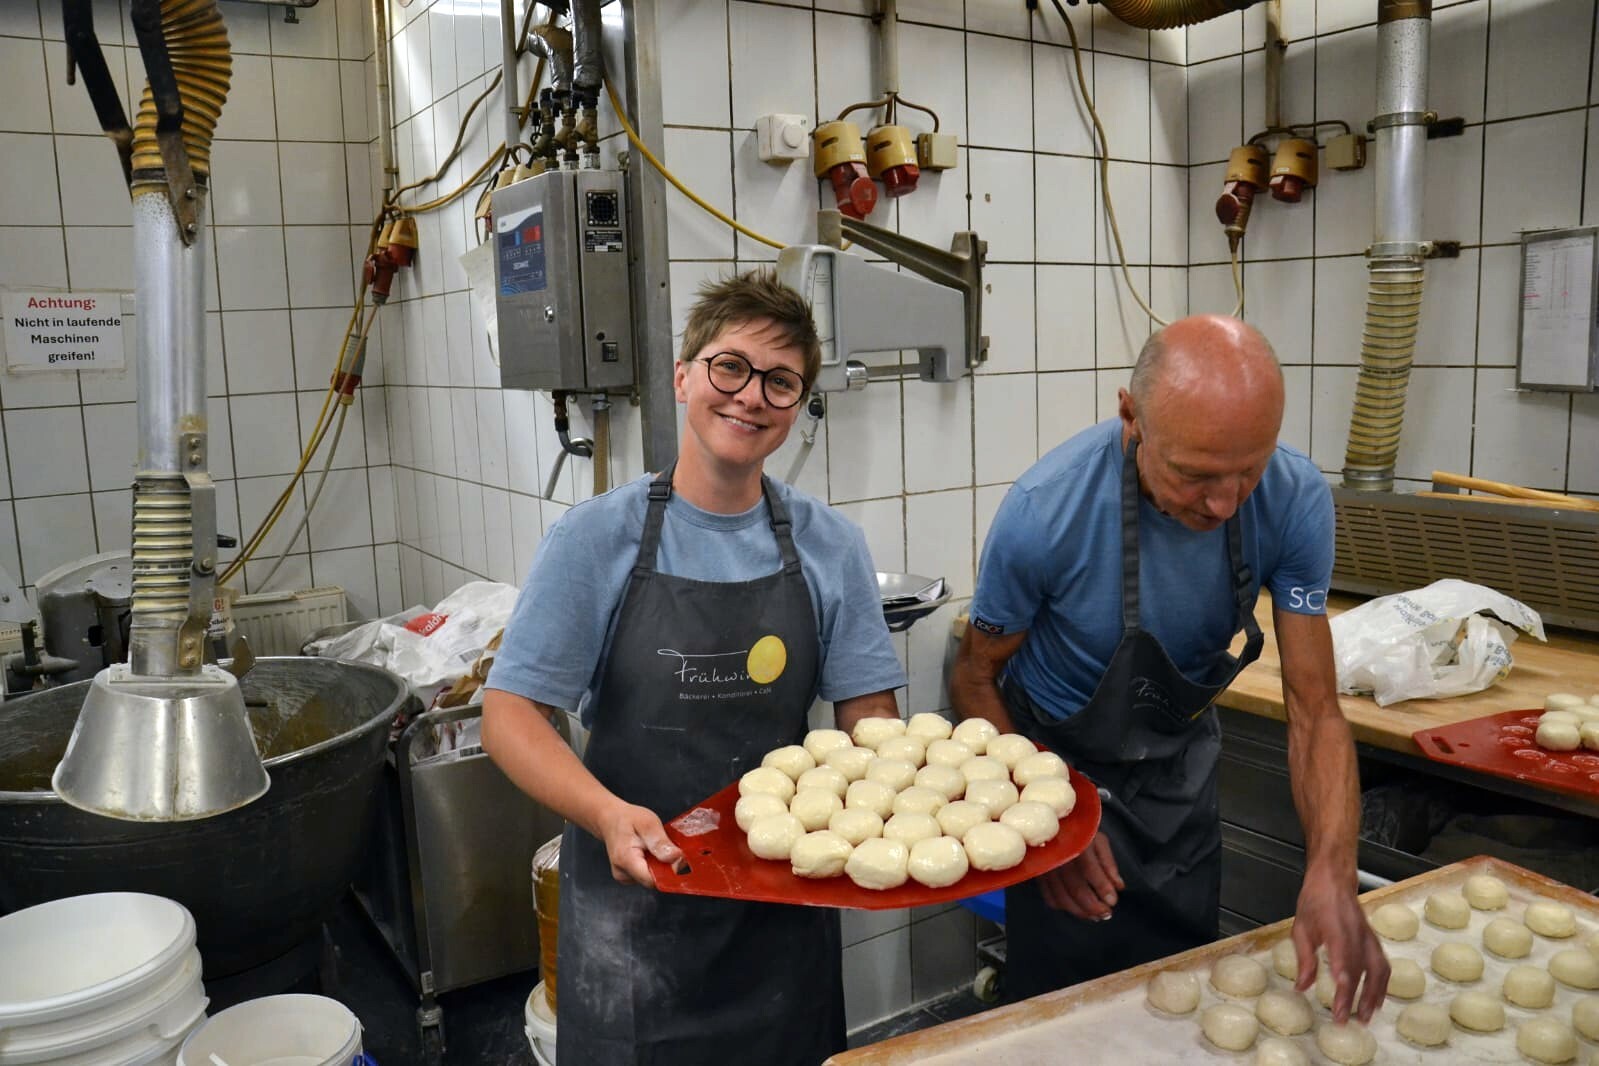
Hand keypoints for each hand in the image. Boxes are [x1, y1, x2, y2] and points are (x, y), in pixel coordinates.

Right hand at [596, 802, 682, 886]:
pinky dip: (652, 865)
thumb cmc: (627, 819)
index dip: (669, 872)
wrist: (610, 819)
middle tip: (665, 847)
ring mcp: (624, 876)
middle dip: (664, 867)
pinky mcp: (627, 876)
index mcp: (626, 860)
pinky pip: (646, 875)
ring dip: (659, 865)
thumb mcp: (648, 823)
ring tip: (655, 848)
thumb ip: (661, 843)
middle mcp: (623, 873)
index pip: (653, 881)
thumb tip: (677, 860)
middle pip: (653, 881)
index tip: (678, 859)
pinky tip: (650, 853)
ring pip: (651, 879)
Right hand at [1036, 832, 1123, 919]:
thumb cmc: (1080, 831)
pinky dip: (1064, 907)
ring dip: (1081, 912)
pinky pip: (1049, 898)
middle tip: (1107, 914)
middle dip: (1094, 906)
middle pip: (1076, 888)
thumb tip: (1119, 887)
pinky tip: (1076, 909)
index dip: (1102, 888)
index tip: (1113, 901)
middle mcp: (1059, 857)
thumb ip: (1109, 863)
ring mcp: (1047, 867)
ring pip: (1062, 898)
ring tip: (1095, 916)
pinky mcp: (1039, 875)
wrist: (1052, 823)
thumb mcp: (1099, 840)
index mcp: (1076, 844)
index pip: (1090, 870)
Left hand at [1290, 866, 1389, 1024]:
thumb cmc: (1316, 901)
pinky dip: (1382, 986)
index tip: (1339, 999)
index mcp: (1336, 927)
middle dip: (1354, 997)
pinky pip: (1383, 966)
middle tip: (1345, 1019)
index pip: (1343, 957)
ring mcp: (1369, 937)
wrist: (1334, 880)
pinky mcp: (1374, 941)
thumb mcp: (1301, 927)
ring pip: (1378, 970)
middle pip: (1361, 969)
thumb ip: (1304, 959)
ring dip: (1372, 996)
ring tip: (1365, 1018)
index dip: (1343, 979)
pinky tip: (1376, 1001)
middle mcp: (1356, 934)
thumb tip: (1302, 987)